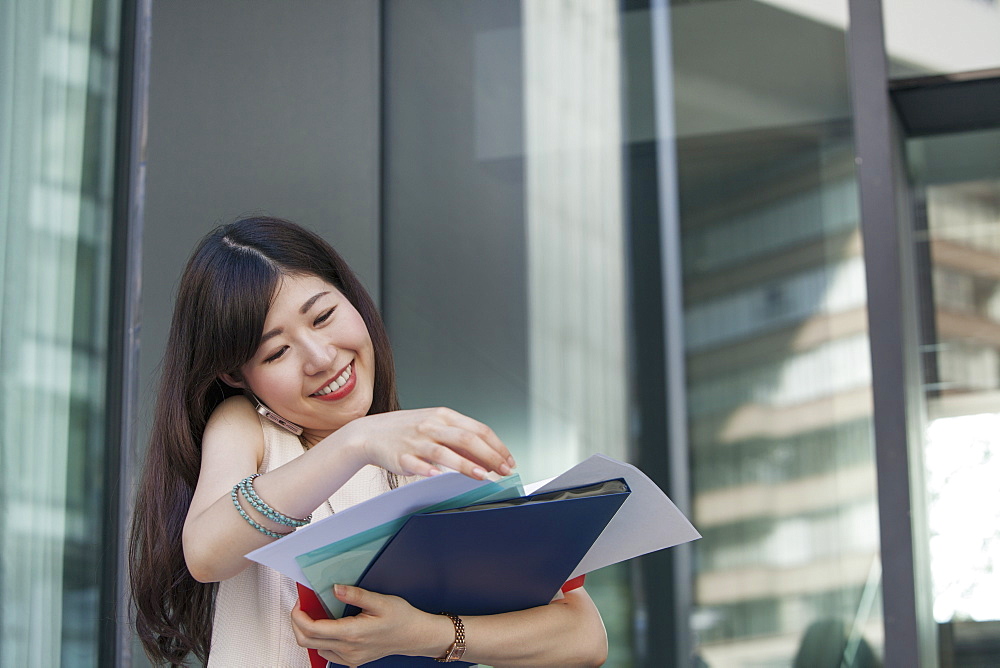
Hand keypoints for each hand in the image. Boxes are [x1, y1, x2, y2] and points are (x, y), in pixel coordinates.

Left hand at [291, 585, 449, 665]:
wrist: (414, 636)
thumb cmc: (401, 618)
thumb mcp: (381, 600)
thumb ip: (356, 594)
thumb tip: (335, 588)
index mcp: (352, 633)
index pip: (312, 629)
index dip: (299, 616)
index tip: (299, 603)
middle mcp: (348, 649)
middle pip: (307, 641)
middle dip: (298, 623)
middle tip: (302, 607)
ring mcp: (349, 657)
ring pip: (315, 648)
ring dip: (308, 632)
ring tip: (314, 615)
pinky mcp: (352, 660)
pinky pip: (327, 653)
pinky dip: (320, 641)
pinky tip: (327, 628)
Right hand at [333, 407, 514, 479]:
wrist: (371, 433)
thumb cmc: (408, 431)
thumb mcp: (436, 426)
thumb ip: (460, 440)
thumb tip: (487, 457)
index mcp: (444, 416)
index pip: (478, 429)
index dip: (496, 446)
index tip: (508, 460)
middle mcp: (432, 426)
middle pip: (466, 439)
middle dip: (489, 455)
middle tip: (503, 470)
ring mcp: (416, 440)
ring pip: (444, 451)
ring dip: (465, 464)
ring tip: (482, 475)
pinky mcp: (401, 456)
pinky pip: (417, 463)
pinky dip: (428, 469)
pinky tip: (439, 476)